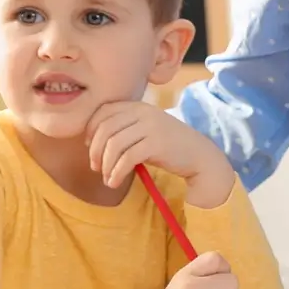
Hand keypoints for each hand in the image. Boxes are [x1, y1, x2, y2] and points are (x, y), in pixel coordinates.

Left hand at [87, 101, 233, 207]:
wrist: (199, 156)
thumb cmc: (167, 146)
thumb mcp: (145, 130)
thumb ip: (124, 128)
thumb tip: (91, 139)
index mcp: (138, 106)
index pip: (103, 111)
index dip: (91, 129)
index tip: (90, 146)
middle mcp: (143, 112)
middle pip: (105, 128)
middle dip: (95, 150)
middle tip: (95, 167)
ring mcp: (151, 126)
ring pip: (114, 144)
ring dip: (106, 165)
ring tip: (107, 178)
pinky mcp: (157, 144)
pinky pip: (127, 158)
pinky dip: (116, 172)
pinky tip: (114, 182)